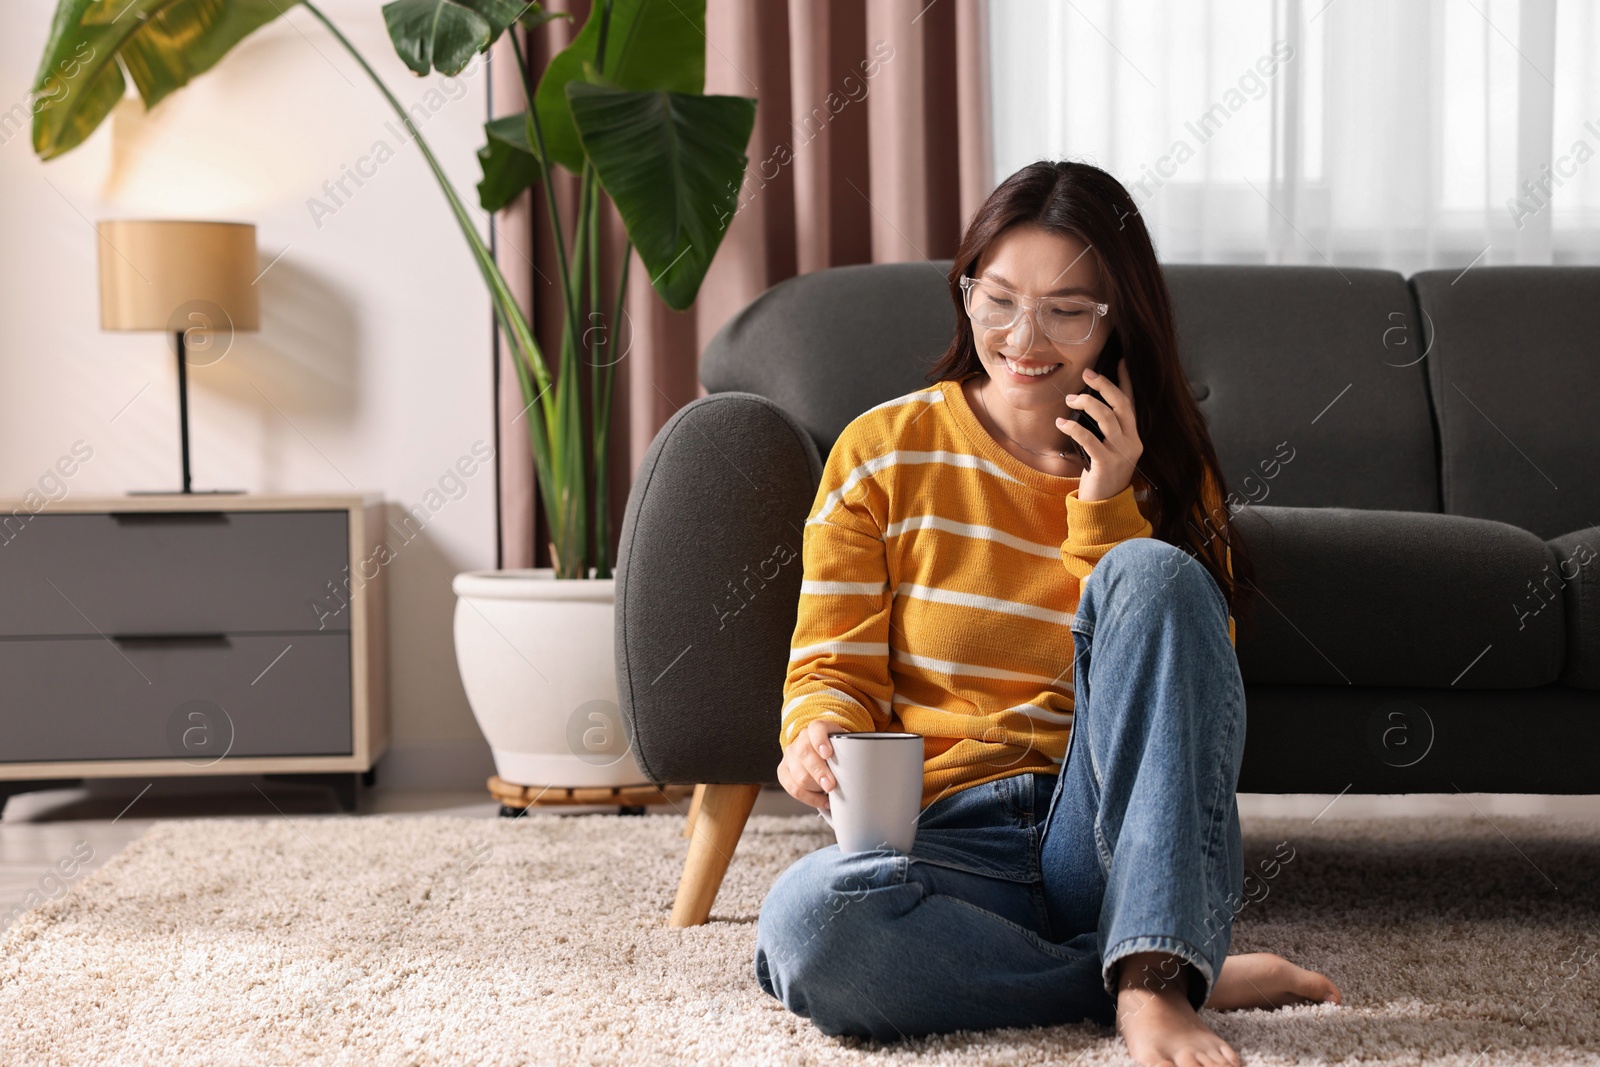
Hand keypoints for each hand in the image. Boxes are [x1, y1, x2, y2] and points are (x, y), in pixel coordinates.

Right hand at [777, 719, 849, 810]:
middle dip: (819, 772)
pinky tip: (823, 801)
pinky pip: (792, 788)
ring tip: (831, 794)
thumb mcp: (846, 745)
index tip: (828, 754)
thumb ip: (853, 752)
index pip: (816, 729)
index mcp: (818, 729)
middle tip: (831, 785)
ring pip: (798, 774)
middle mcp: (801, 740)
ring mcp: (791, 755)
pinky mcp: (784, 771)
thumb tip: (868, 769)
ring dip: (815, 788)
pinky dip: (809, 798)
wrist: (821, 750)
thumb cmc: (838, 751)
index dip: (820, 740)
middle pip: (804, 753)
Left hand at [1056, 359, 1142, 501]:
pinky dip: (1075, 428)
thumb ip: (1104, 430)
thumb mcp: (1107, 448)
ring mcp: (1121, 453)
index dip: (1126, 381)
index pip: (1131, 402)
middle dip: (1104, 385)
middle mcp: (1132, 441)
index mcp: (1133, 435)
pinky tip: (1062, 423)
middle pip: (1121, 405)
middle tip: (1087, 373)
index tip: (1121, 361)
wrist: (1105, 506)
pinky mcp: (1107, 464)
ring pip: (1107, 418)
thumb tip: (1087, 403)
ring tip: (1070, 399)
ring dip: (1087, 403)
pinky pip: (1090, 440)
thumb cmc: (1102, 474)